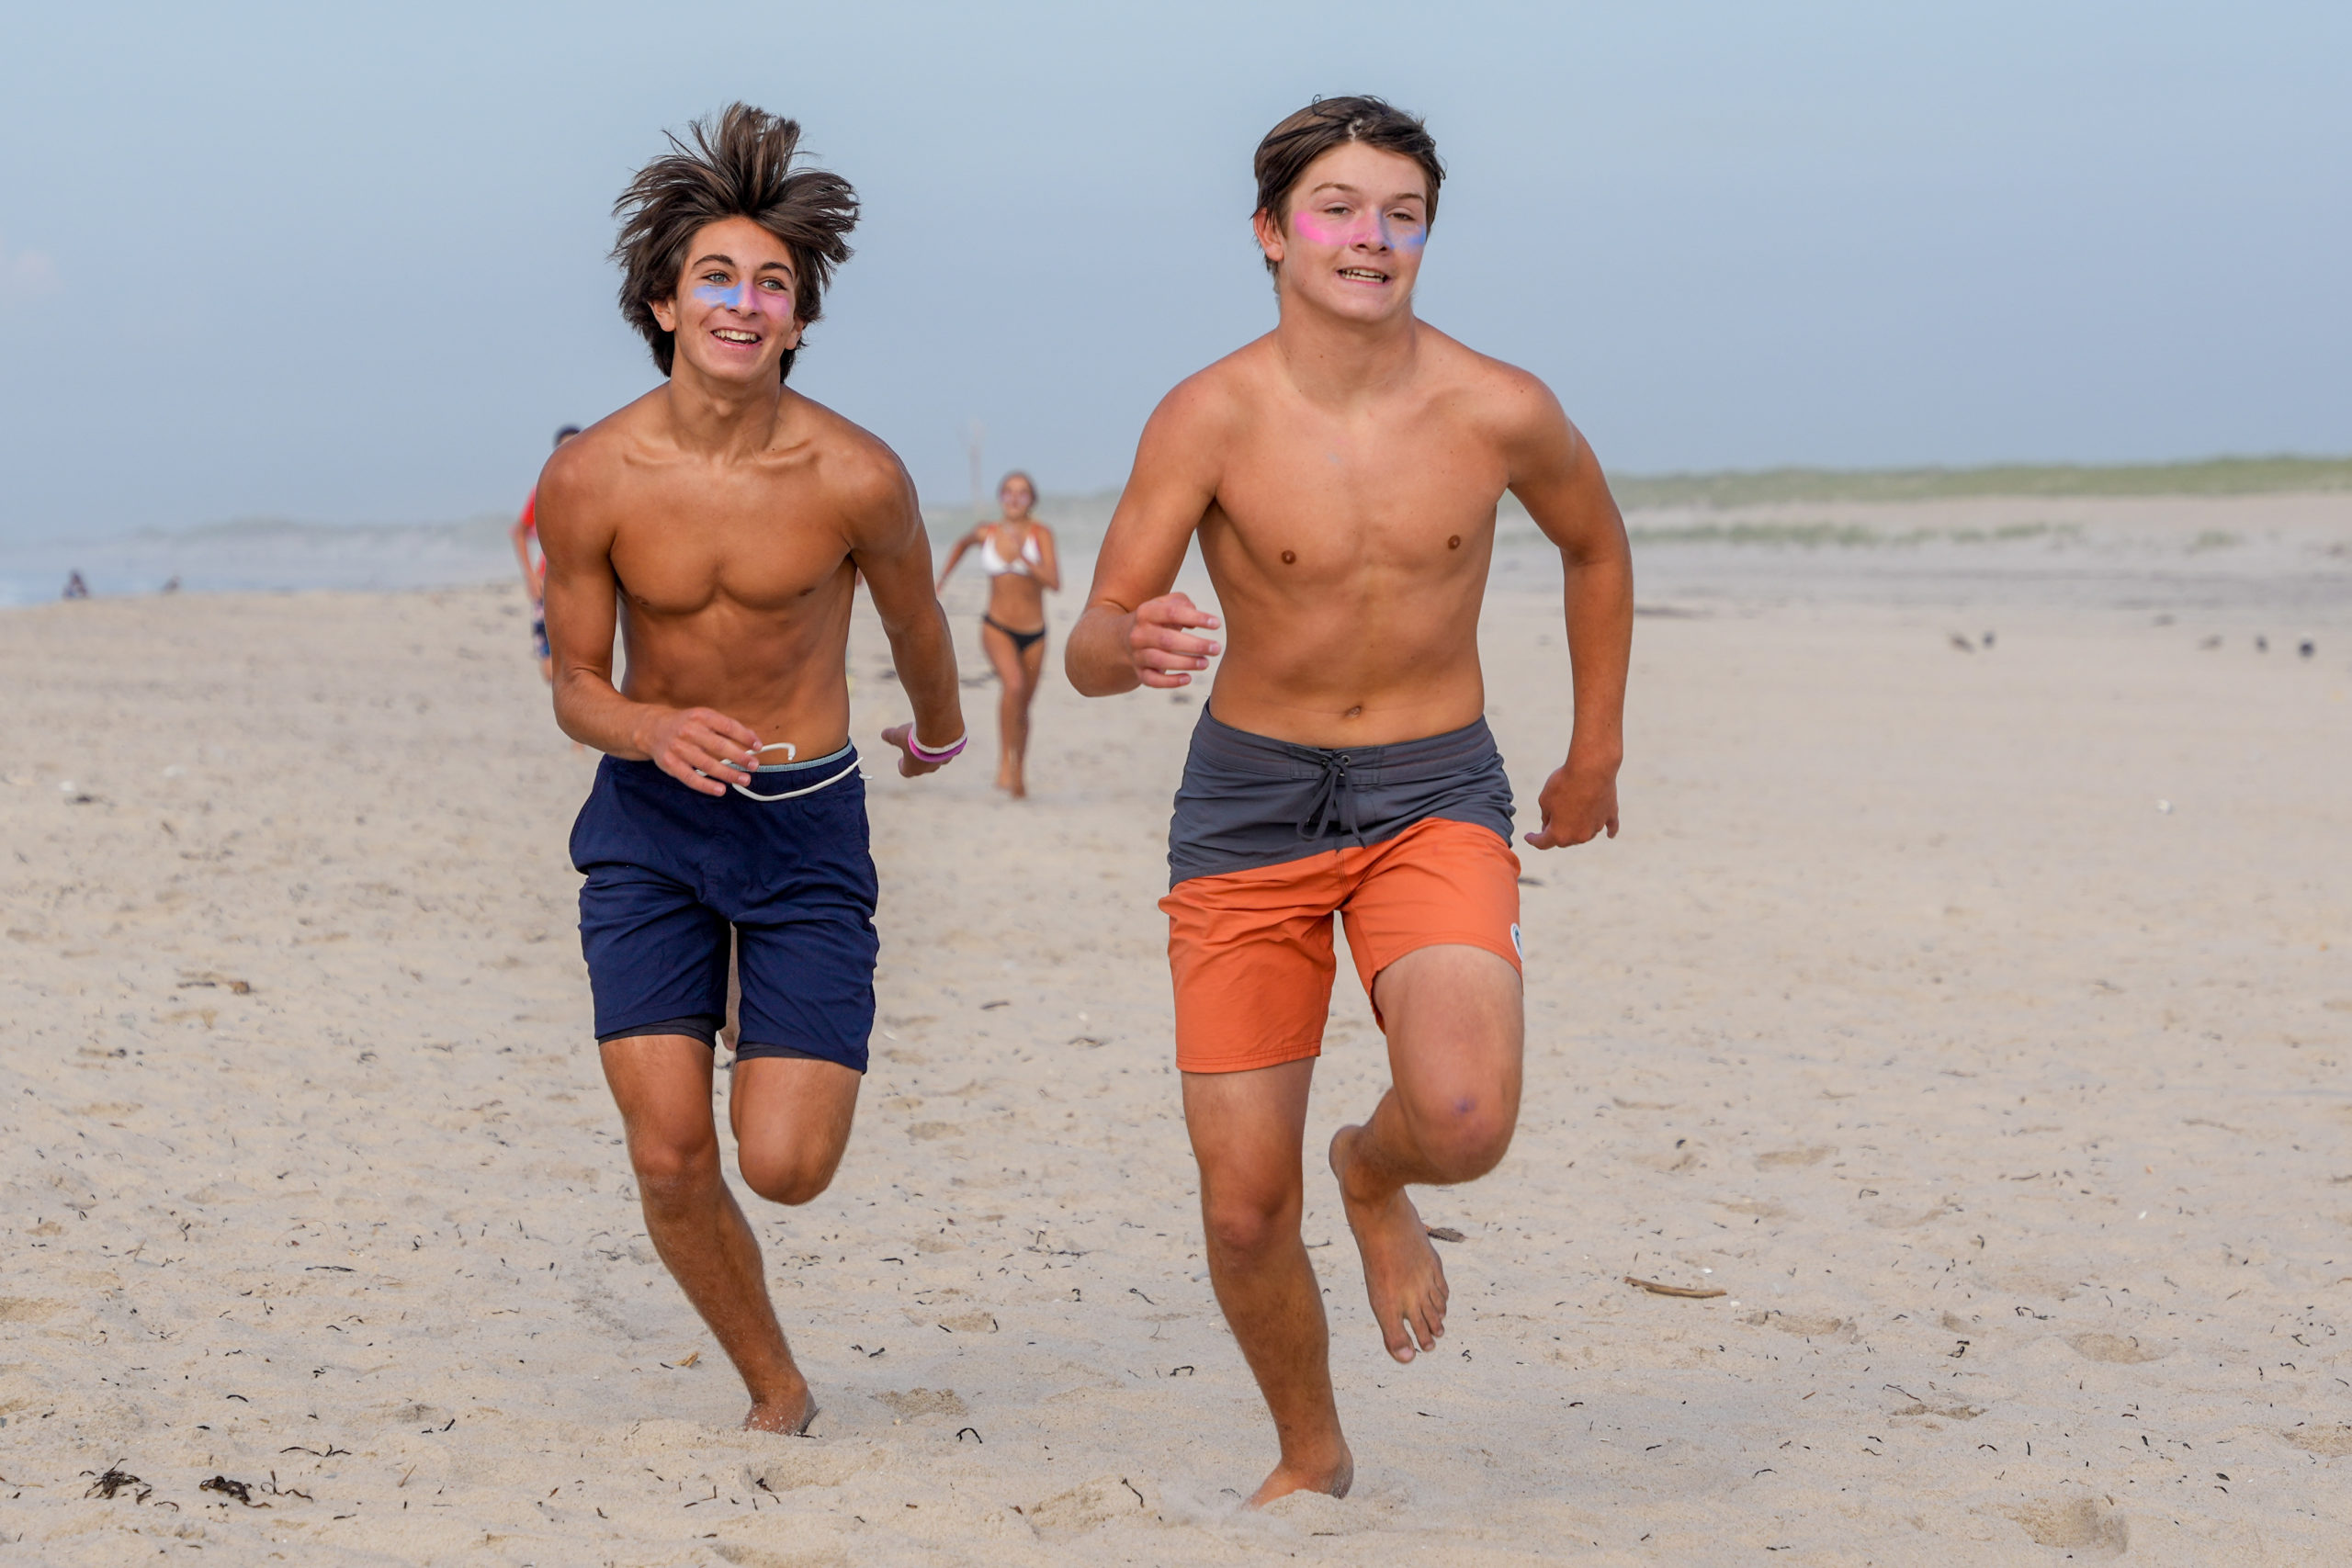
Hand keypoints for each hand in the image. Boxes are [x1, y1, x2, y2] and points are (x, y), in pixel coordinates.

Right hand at [642, 707, 760, 796]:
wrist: (653, 729)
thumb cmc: (686, 725)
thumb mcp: (704, 718)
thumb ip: (726, 727)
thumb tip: (753, 739)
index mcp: (700, 716)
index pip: (727, 726)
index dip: (745, 737)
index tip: (758, 747)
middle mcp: (688, 731)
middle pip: (719, 746)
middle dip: (740, 757)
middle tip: (754, 766)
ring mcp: (678, 748)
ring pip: (707, 764)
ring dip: (728, 774)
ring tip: (744, 780)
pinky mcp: (670, 763)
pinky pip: (690, 778)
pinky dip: (706, 786)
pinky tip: (721, 790)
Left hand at [880, 722, 948, 777]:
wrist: (940, 730)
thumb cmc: (916, 736)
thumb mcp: (898, 734)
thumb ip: (890, 735)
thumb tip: (884, 735)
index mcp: (913, 768)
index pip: (905, 771)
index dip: (902, 766)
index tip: (901, 760)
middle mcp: (929, 768)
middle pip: (922, 767)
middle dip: (919, 758)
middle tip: (915, 748)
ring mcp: (943, 760)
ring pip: (938, 759)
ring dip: (933, 751)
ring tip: (930, 738)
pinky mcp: (954, 751)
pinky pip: (949, 749)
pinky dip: (946, 743)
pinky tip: (943, 733)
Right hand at [1127, 592, 1221, 687]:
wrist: (1125, 637)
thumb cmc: (1157, 619)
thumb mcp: (1166, 603)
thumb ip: (1183, 603)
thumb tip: (1196, 620)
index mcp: (1146, 612)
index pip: (1172, 613)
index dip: (1196, 618)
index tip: (1216, 624)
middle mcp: (1139, 633)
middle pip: (1167, 640)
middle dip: (1195, 645)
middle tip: (1216, 648)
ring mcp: (1137, 654)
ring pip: (1160, 660)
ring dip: (1186, 663)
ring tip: (1205, 663)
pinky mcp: (1139, 672)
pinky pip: (1152, 680)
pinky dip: (1170, 682)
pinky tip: (1188, 678)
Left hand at [1523, 753, 1619, 848]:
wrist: (1591, 768)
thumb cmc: (1564, 782)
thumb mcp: (1545, 799)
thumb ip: (1546, 816)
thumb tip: (1550, 824)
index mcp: (1559, 834)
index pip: (1543, 843)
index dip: (1534, 840)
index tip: (1528, 836)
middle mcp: (1579, 836)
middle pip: (1565, 840)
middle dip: (1557, 834)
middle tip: (1549, 823)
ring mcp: (1596, 827)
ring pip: (1585, 833)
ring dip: (1577, 828)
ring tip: (1573, 816)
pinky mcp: (1610, 815)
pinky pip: (1610, 827)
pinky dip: (1609, 830)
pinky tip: (1610, 834)